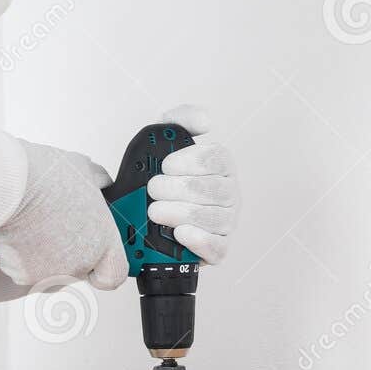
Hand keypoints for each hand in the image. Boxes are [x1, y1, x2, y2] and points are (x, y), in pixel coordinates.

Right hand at [0, 142, 128, 290]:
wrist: (6, 186)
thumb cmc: (42, 178)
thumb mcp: (84, 169)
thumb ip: (99, 182)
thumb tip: (101, 182)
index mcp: (102, 241)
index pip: (114, 274)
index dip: (105, 268)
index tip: (99, 259)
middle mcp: (79, 263)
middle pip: (77, 269)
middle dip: (68, 252)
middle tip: (56, 228)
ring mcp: (51, 273)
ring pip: (48, 270)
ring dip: (42, 254)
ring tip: (34, 224)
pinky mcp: (24, 276)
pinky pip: (24, 269)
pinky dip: (20, 255)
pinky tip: (18, 232)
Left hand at [147, 105, 238, 263]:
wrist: (142, 220)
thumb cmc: (160, 181)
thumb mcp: (162, 145)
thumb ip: (180, 122)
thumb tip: (206, 120)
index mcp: (220, 167)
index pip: (218, 159)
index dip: (191, 161)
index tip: (166, 165)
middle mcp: (229, 194)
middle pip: (215, 189)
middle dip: (179, 189)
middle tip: (152, 190)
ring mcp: (226, 223)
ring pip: (214, 218)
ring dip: (180, 213)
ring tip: (154, 212)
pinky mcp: (218, 250)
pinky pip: (217, 247)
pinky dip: (197, 240)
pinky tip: (178, 233)